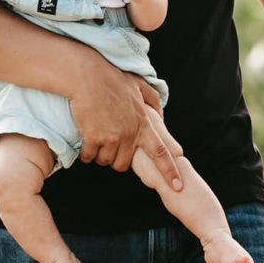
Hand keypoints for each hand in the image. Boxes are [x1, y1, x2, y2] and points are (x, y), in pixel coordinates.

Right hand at [69, 61, 183, 188]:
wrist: (87, 76)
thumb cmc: (112, 78)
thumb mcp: (139, 85)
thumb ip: (153, 100)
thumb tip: (161, 115)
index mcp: (143, 123)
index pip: (160, 152)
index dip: (169, 170)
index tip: (177, 186)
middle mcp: (129, 133)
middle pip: (124, 164)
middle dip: (117, 160)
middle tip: (109, 146)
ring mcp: (111, 137)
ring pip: (106, 161)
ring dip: (101, 155)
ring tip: (96, 138)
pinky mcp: (93, 138)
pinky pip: (89, 157)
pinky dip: (86, 153)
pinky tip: (85, 140)